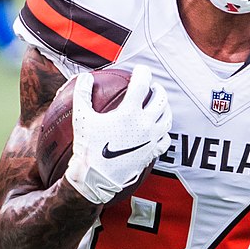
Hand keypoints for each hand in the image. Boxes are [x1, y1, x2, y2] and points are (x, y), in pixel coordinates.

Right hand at [65, 65, 171, 204]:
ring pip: (167, 118)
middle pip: (160, 99)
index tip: (140, 70)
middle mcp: (145, 124)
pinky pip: (165, 139)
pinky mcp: (152, 153)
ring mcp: (151, 139)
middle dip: (157, 89)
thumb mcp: (81, 117)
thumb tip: (85, 76)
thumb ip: (83, 93)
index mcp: (129, 112)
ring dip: (164, 107)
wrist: (95, 178)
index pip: (142, 84)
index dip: (143, 72)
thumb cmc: (87, 147)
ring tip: (158, 104)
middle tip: (152, 87)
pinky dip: (164, 131)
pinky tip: (158, 130)